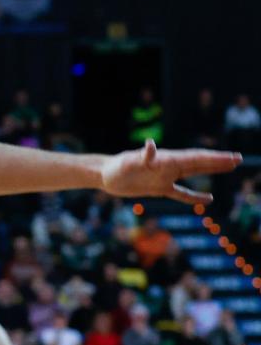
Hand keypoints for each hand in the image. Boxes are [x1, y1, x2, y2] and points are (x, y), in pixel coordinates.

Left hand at [101, 139, 240, 203]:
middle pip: (199, 163)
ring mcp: (165, 177)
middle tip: (238, 159)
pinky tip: (207, 199)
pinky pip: (180, 193)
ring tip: (229, 167)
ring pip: (193, 173)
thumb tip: (151, 145)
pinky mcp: (158, 188)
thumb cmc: (116, 167)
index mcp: (166, 159)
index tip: (231, 157)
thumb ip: (143, 156)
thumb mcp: (129, 162)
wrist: (105, 175)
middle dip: (218, 161)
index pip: (195, 158)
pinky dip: (194, 196)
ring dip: (211, 171)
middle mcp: (169, 166)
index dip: (213, 158)